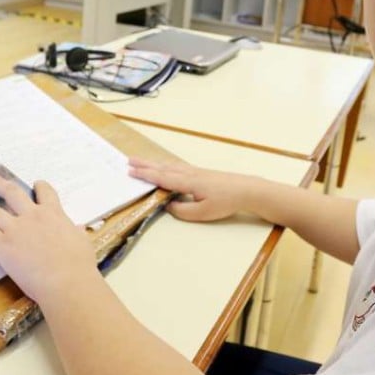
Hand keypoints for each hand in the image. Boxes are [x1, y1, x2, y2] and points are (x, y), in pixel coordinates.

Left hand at [0, 174, 95, 302]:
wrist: (66, 281)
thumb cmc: (79, 264)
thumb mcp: (82, 242)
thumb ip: (76, 232)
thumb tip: (78, 228)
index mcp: (54, 213)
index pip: (45, 192)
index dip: (39, 187)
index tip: (35, 185)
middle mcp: (33, 216)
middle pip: (12, 193)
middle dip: (0, 184)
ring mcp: (16, 229)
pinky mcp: (3, 245)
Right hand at [128, 157, 257, 221]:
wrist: (246, 189)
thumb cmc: (226, 201)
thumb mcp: (203, 213)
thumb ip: (182, 211)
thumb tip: (167, 205)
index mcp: (188, 182)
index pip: (162, 178)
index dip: (145, 175)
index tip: (130, 171)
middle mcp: (189, 173)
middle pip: (163, 168)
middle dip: (145, 165)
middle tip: (128, 161)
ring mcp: (194, 171)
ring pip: (169, 165)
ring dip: (154, 163)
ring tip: (140, 161)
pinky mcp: (200, 173)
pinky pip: (177, 166)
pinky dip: (165, 164)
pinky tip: (164, 165)